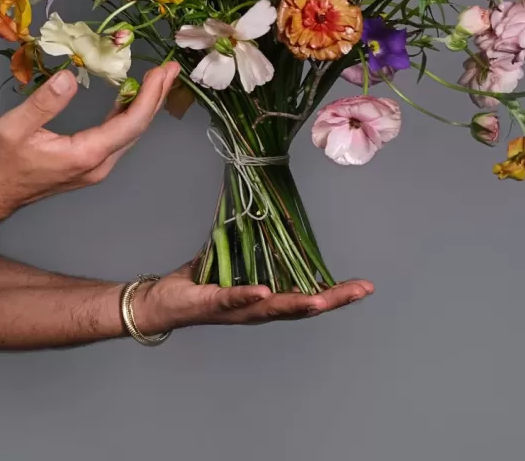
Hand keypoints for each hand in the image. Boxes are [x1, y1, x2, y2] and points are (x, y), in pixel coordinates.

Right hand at [0, 61, 181, 218]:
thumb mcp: (14, 127)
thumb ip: (44, 103)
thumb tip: (69, 79)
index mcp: (85, 154)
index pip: (130, 123)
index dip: (150, 96)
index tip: (163, 72)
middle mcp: (98, 164)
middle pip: (137, 128)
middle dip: (155, 97)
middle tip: (170, 69)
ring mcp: (94, 167)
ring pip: (129, 134)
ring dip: (144, 106)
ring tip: (157, 80)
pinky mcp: (88, 165)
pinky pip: (117, 138)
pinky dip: (128, 115)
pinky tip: (129, 99)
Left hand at [131, 255, 373, 332]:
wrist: (161, 304)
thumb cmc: (197, 284)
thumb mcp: (228, 260)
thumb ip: (247, 244)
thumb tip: (263, 215)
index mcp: (265, 299)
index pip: (306, 295)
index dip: (336, 292)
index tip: (363, 286)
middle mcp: (256, 309)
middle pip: (300, 306)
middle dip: (331, 299)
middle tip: (358, 291)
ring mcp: (237, 310)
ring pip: (273, 307)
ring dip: (298, 303)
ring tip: (321, 299)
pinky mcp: (213, 304)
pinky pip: (234, 299)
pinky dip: (249, 296)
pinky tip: (264, 292)